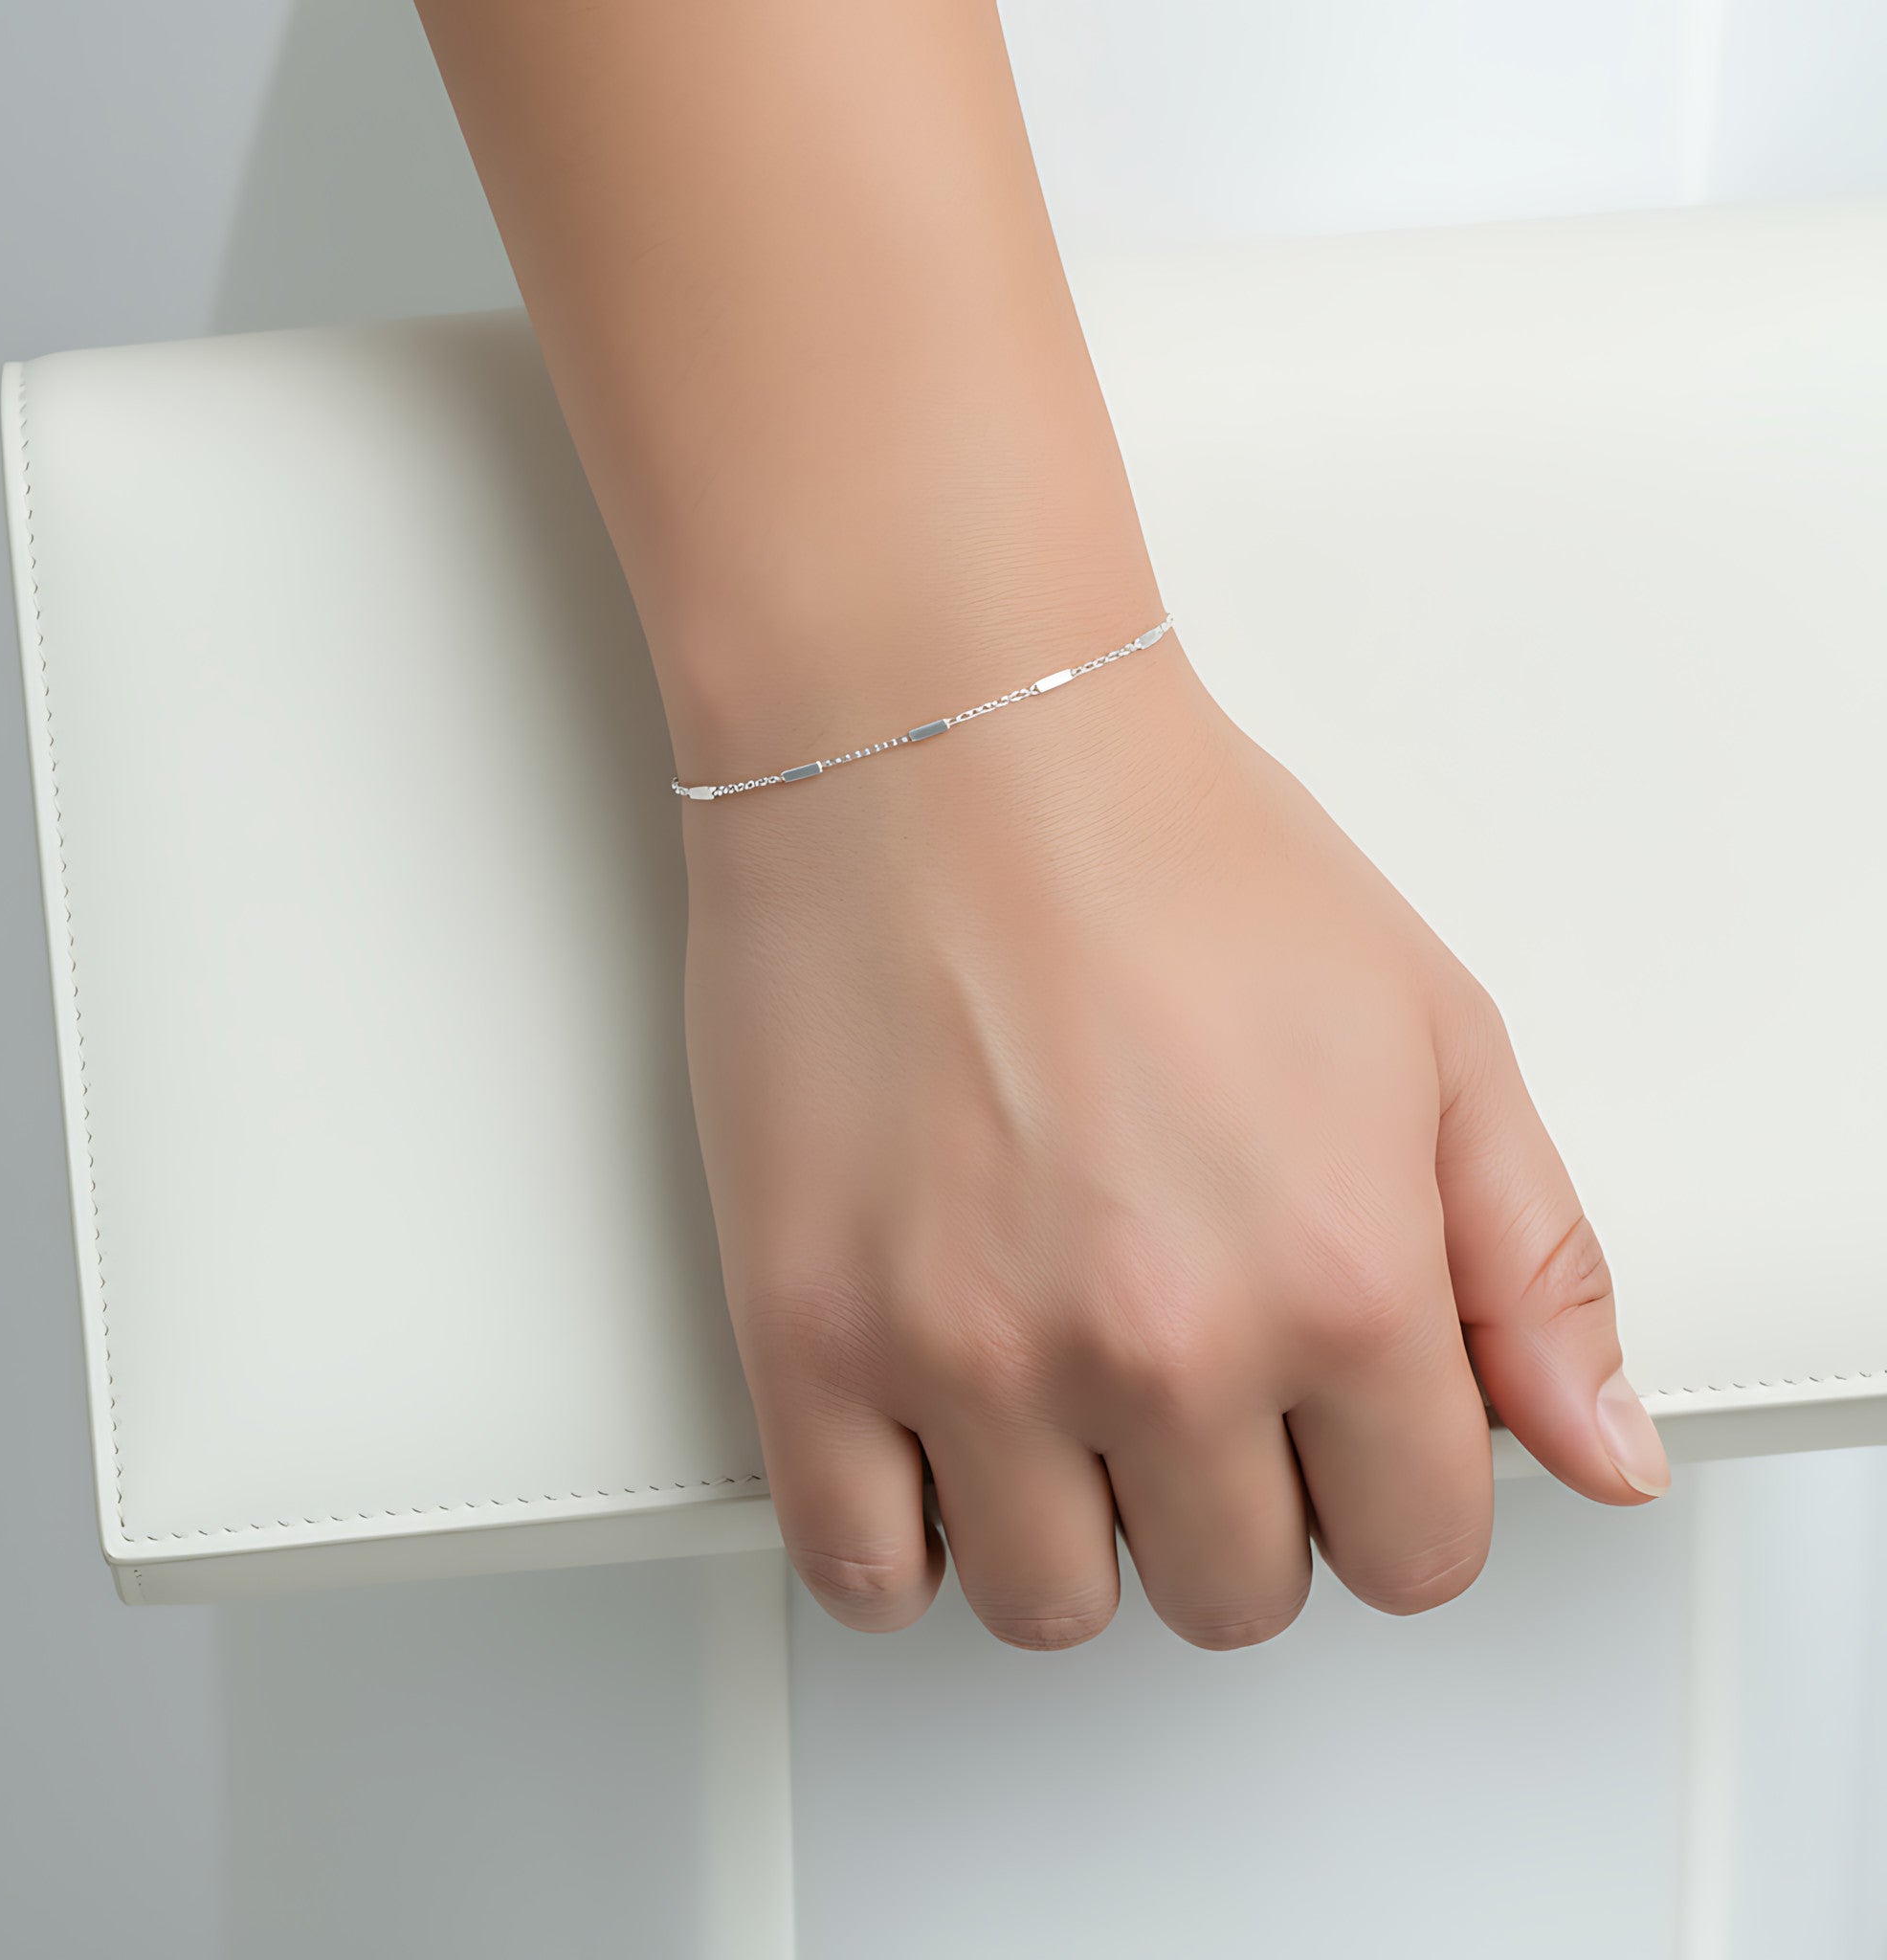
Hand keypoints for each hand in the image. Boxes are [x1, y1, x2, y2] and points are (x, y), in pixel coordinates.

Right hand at [681, 630, 1668, 1649]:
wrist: (938, 738)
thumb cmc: (1168, 853)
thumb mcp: (1429, 1032)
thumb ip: (1534, 1266)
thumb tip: (1600, 1453)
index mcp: (1339, 1279)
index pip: (1415, 1554)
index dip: (1385, 1497)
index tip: (1334, 1436)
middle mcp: (1161, 1344)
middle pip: (1235, 1595)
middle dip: (1234, 1510)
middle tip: (1186, 1376)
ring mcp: (971, 1353)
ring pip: (1051, 1608)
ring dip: (1071, 1530)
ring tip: (1054, 1390)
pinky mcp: (809, 1335)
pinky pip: (862, 1572)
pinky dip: (902, 1540)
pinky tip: (931, 1434)